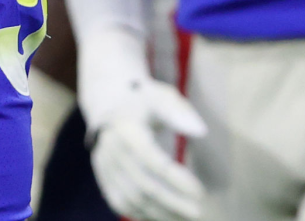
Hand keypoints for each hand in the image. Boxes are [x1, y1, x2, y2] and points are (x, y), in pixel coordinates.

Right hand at [91, 78, 207, 220]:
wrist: (108, 103)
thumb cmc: (144, 101)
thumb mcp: (162, 97)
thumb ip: (180, 112)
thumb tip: (201, 132)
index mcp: (126, 129)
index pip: (153, 161)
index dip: (176, 179)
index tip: (199, 192)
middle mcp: (111, 150)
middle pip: (143, 185)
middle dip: (171, 202)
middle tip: (197, 212)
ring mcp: (104, 166)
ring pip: (131, 199)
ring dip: (159, 213)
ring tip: (184, 218)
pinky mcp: (103, 177)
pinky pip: (120, 202)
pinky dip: (142, 213)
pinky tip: (164, 216)